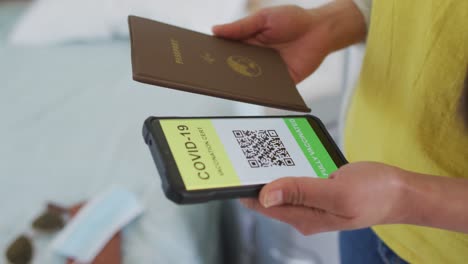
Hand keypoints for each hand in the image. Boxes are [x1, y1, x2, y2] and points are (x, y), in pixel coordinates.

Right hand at [213, 5, 330, 82]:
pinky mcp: (281, 84)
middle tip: (206, 74)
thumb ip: (241, 27)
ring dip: (237, 84)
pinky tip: (250, 92)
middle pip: (234, 70)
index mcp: (248, 43)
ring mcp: (267, 73)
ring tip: (224, 84)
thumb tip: (215, 30)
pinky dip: (259, 93)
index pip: (226, 52)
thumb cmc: (293, 19)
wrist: (320, 30)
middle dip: (220, 72)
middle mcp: (255, 60)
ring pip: (248, 83)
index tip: (199, 57)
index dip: (213, 55)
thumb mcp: (263, 19)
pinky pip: (268, 91)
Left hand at [241, 162, 408, 234]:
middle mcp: (304, 212)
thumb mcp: (338, 192)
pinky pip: (298, 178)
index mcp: (305, 217)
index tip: (234, 170)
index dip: (246, 188)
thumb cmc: (376, 194)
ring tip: (262, 149)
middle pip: (270, 195)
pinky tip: (289, 154)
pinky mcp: (319, 190)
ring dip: (274, 169)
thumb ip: (302, 191)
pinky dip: (291, 166)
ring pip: (283, 184)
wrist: (401, 191)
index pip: (263, 205)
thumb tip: (267, 194)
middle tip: (246, 153)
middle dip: (257, 176)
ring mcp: (311, 201)